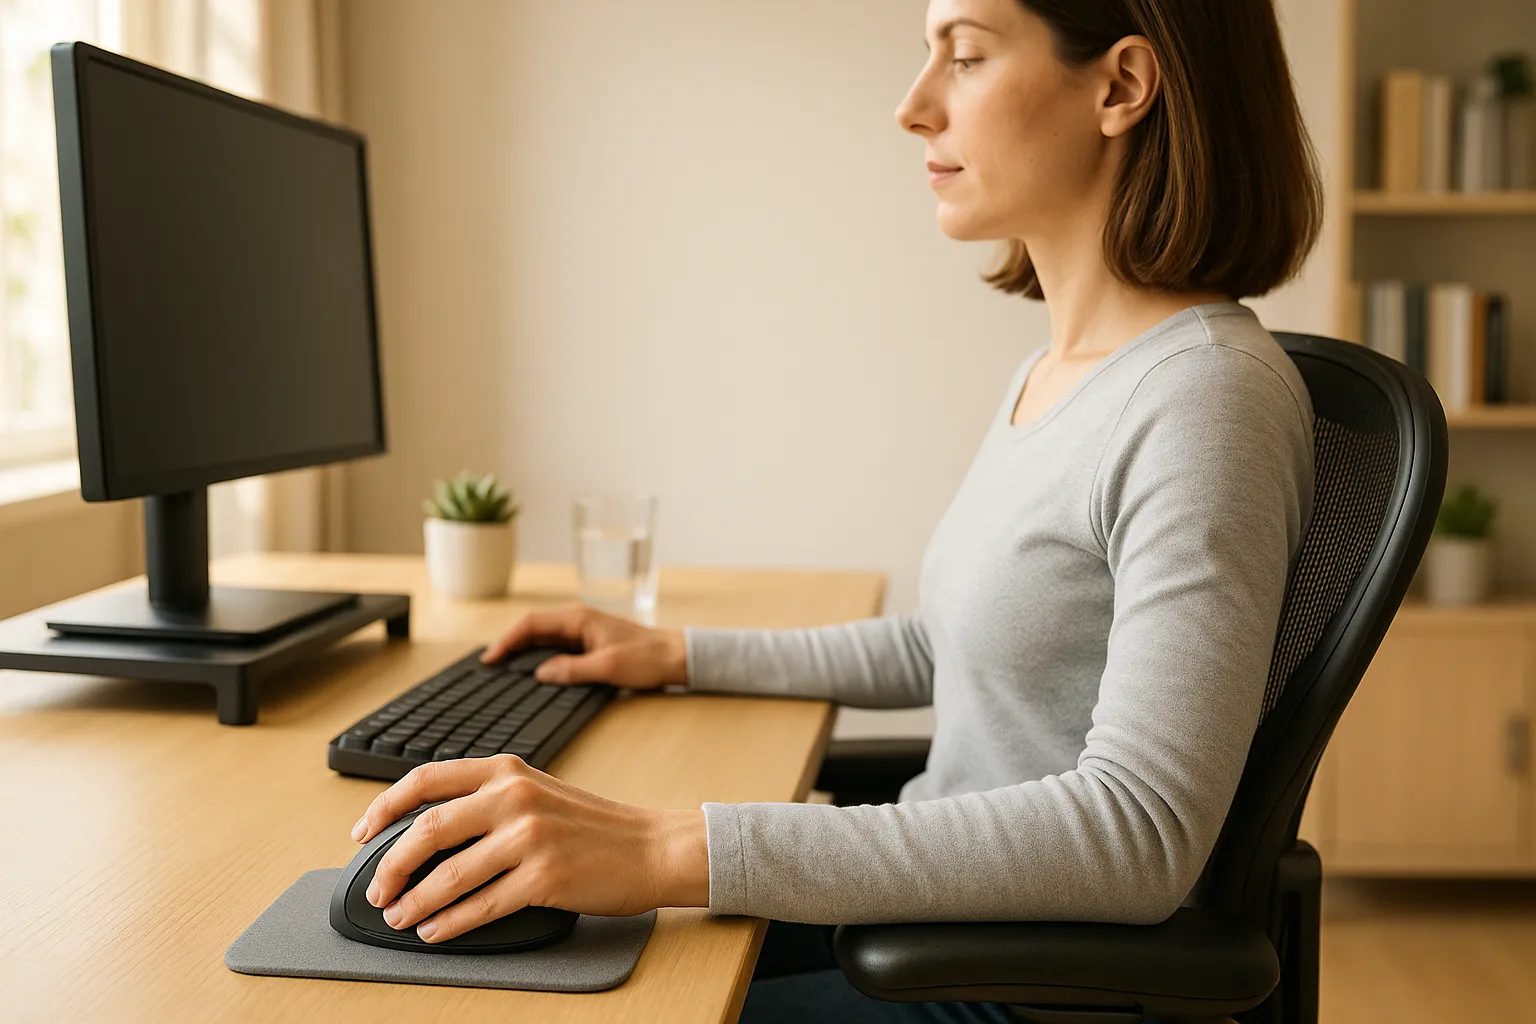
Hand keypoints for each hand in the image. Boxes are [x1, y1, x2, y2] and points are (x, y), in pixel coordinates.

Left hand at [348, 755, 708, 942]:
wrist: (652, 847)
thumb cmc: (594, 826)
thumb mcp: (537, 791)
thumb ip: (487, 800)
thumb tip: (424, 834)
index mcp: (507, 769)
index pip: (425, 778)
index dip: (383, 807)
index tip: (362, 833)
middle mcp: (514, 796)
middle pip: (427, 829)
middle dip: (390, 865)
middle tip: (378, 889)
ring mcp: (530, 836)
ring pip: (449, 874)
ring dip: (415, 902)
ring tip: (400, 917)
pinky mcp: (544, 876)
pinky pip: (481, 906)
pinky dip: (450, 923)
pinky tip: (436, 930)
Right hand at [481, 604, 687, 689]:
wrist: (676, 657)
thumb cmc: (647, 658)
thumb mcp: (608, 667)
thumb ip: (572, 669)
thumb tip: (541, 674)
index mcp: (578, 619)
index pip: (531, 624)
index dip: (507, 640)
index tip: (490, 658)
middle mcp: (578, 620)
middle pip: (533, 628)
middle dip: (509, 644)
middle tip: (489, 665)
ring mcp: (583, 630)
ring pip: (543, 637)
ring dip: (522, 649)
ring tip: (502, 667)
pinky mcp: (589, 642)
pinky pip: (556, 646)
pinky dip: (539, 655)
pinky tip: (533, 670)